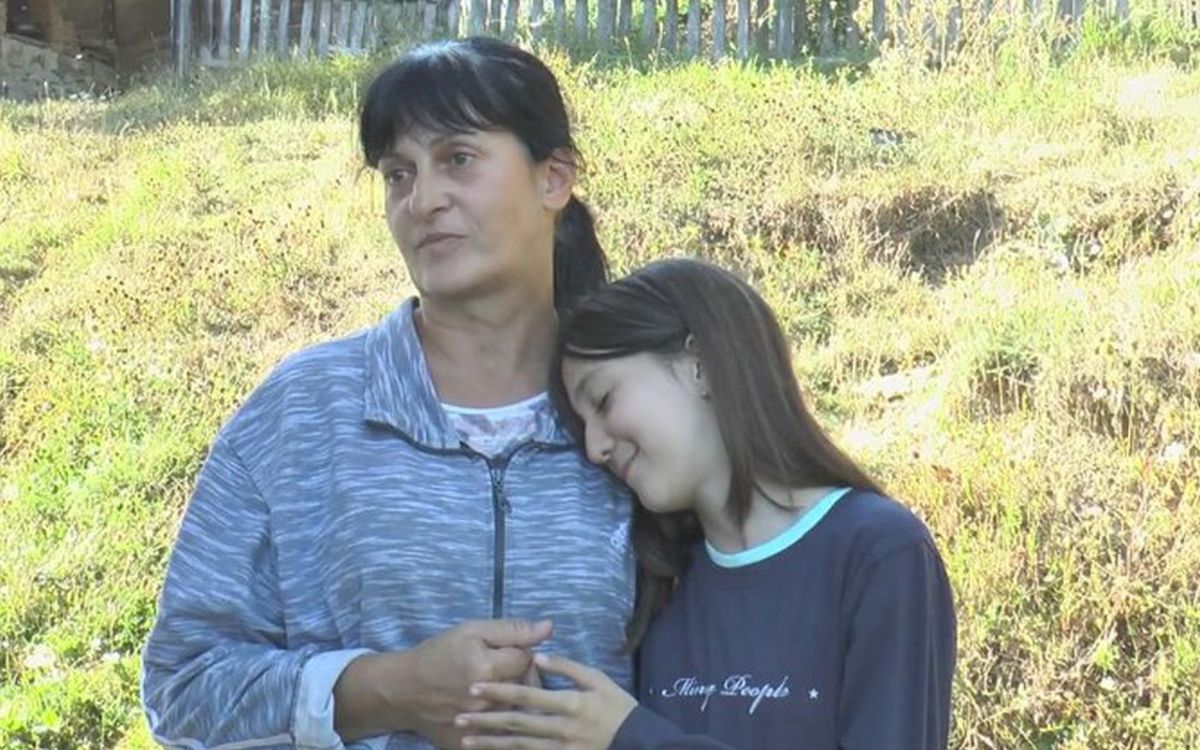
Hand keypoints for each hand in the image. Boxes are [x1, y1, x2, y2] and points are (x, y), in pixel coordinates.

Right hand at [334, 619, 553, 747]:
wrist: (402, 690)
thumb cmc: (437, 654)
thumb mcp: (471, 631)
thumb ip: (511, 630)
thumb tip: (548, 628)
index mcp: (489, 669)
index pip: (528, 659)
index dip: (521, 652)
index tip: (506, 652)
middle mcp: (488, 701)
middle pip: (527, 688)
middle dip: (520, 676)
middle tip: (500, 670)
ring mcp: (481, 726)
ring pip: (517, 710)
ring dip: (512, 699)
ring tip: (495, 689)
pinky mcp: (471, 744)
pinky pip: (501, 735)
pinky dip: (500, 722)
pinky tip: (490, 710)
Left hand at [455, 653, 637, 749]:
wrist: (638, 743)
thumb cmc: (618, 707)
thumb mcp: (598, 679)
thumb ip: (567, 667)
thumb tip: (537, 656)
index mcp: (571, 703)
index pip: (527, 696)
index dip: (499, 692)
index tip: (474, 688)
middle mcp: (562, 729)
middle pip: (517, 724)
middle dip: (486, 720)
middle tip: (458, 717)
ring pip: (519, 747)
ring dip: (490, 744)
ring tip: (466, 740)